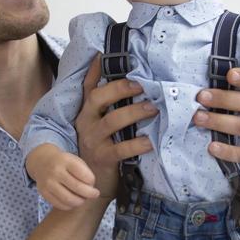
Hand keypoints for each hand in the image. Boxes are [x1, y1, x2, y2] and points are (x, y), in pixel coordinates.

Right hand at [26, 144, 100, 211]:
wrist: (42, 161)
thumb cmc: (64, 163)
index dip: (92, 181)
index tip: (92, 182)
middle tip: (95, 194)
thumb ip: (84, 173)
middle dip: (90, 194)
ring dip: (80, 201)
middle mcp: (56, 171)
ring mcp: (48, 183)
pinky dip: (70, 206)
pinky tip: (73, 201)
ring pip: (69, 199)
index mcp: (66, 161)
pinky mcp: (44, 193)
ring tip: (83, 198)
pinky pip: (60, 205)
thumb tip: (91, 191)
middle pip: (78, 188)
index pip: (84, 175)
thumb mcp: (74, 160)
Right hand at [74, 54, 158, 200]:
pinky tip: (151, 141)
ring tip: (154, 108)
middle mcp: (86, 123)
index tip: (102, 54)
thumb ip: (111, 110)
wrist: (91, 185)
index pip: (88, 87)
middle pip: (98, 99)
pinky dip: (138, 144)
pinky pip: (121, 148)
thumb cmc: (102, 151)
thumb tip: (134, 86)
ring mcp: (93, 141)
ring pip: (112, 121)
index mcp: (86, 113)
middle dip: (120, 89)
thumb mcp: (101, 128)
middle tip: (142, 85)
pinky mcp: (103, 158)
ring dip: (134, 112)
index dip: (94, 70)